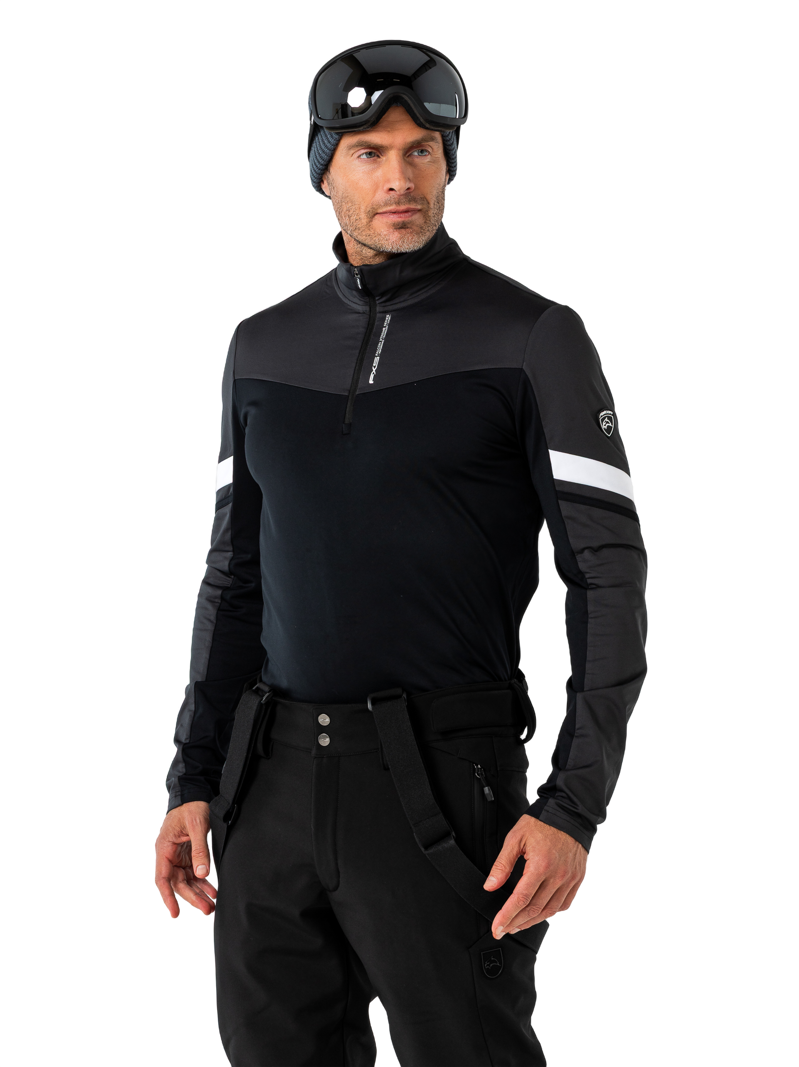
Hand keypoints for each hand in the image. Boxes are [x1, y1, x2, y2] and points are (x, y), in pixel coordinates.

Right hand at [154, 800, 217, 921]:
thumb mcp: (197, 826)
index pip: (163, 878)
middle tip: (207, 909)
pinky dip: (203, 881)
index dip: (168, 897)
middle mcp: (169, 856)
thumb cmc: (191, 807)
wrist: (195, 795)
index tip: (175, 912)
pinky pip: (195, 873)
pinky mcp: (189, 855)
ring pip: (187, 880)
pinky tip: (213, 890)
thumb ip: (199, 850)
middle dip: (192, 897)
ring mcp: (179, 857)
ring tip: (213, 903)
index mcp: (164, 849)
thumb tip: (202, 873)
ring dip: (199, 892)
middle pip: (178, 883)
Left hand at [483, 814, 587, 938]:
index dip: (506, 916)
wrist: (569, 815)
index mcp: (541, 865)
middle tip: (502, 929)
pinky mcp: (576, 881)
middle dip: (515, 923)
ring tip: (516, 926)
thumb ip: (502, 863)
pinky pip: (563, 905)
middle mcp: (558, 876)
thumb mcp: (516, 838)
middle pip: (534, 910)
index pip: (521, 899)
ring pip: (549, 912)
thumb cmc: (543, 823)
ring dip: (530, 922)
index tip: (497, 927)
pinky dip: (548, 915)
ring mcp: (569, 880)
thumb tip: (490, 885)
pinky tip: (537, 917)